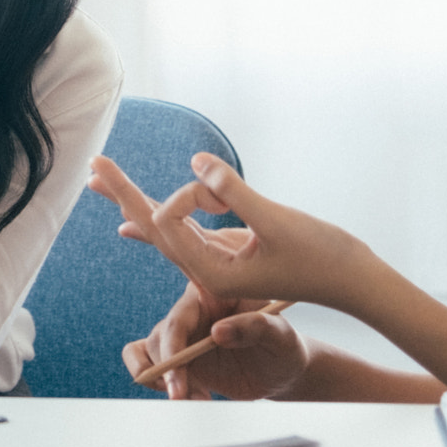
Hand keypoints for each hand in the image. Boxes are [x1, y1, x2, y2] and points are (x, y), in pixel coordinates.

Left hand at [88, 153, 373, 314]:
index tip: (172, 182)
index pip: (167, 225)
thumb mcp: (276, 221)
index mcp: (214, 272)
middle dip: (122, 194)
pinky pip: (186, 231)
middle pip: (153, 227)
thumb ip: (234, 193)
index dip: (163, 196)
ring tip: (100, 178)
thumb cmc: (323, 256)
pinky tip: (131, 219)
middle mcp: (208, 269)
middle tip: (92, 166)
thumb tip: (195, 164)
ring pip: (165, 227)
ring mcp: (217, 259)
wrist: (354, 281)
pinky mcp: (229, 249)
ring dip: (133, 200)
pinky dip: (161, 217)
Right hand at [122, 282, 309, 400]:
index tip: (177, 379)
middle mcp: (192, 310)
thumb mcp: (281, 336)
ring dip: (169, 383)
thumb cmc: (284, 346)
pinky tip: (180, 392)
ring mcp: (182, 333)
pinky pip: (141, 355)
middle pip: (161, 337)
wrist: (282, 370)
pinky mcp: (176, 354)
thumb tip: (218, 331)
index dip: (173, 347)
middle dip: (171, 373)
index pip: (180, 316)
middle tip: (188, 397)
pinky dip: (149, 376)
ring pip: (151, 352)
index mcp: (212, 292)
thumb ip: (255, 327)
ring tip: (199, 399)